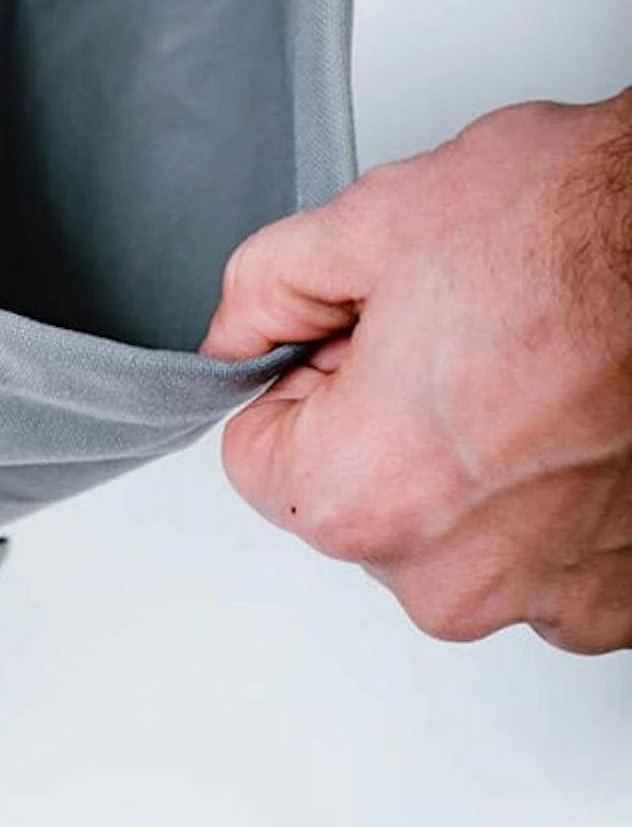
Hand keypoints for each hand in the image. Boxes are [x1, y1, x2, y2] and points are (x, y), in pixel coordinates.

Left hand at [201, 93, 631, 653]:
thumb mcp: (369, 225)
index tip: (359, 343)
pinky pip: (538, 555)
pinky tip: (577, 420)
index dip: (302, 379)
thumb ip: (266, 288)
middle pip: (353, 499)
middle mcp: (451, 579)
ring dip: (467, 460)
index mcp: (360, 498)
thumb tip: (234, 332)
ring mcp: (547, 599)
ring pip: (447, 527)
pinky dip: (546, 495)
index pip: (255, 458)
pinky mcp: (621, 601)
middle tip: (453, 342)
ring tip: (526, 374)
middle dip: (377, 420)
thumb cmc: (573, 237)